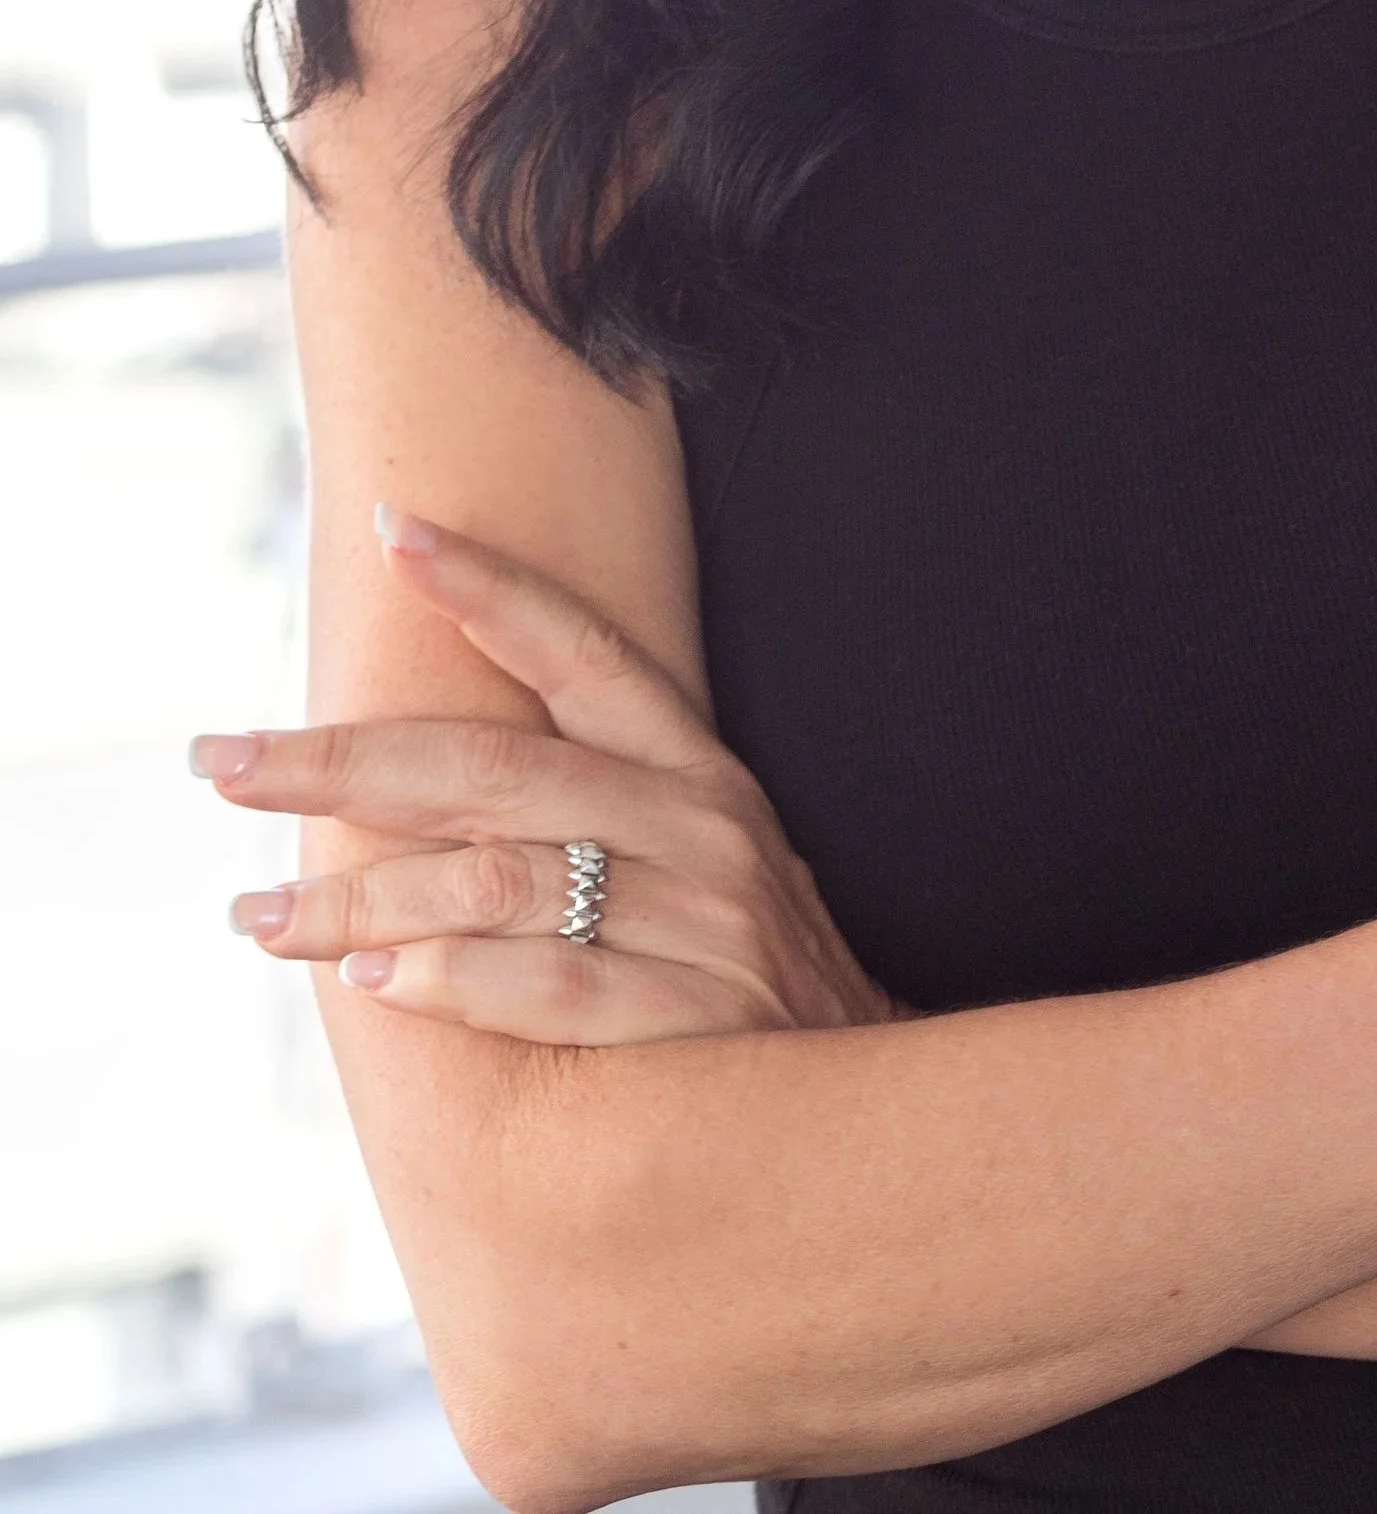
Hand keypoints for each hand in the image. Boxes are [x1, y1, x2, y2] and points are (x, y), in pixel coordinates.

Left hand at [196, 511, 898, 1044]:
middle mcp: (699, 826)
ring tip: (259, 918)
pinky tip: (374, 981)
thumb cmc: (753, 991)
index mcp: (697, 772)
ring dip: (361, 898)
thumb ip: (594, 821)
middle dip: (343, 761)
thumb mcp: (703, 869)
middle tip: (225, 763)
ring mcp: (702, 919)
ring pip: (500, 878)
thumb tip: (419, 787)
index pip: (583, 652)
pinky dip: (452, 978)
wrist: (881, 1116)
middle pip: (496, 767)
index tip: (394, 529)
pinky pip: (550, 983)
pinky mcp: (698, 1019)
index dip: (492, 585)